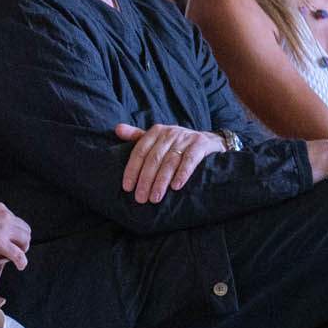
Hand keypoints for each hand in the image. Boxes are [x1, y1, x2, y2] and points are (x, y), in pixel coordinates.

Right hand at [0, 199, 30, 268]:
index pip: (17, 221)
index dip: (15, 232)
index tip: (10, 240)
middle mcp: (5, 216)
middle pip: (25, 230)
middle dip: (22, 241)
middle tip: (15, 249)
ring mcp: (3, 229)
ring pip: (25, 241)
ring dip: (22, 250)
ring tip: (16, 257)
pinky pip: (18, 254)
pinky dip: (22, 262)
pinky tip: (20, 266)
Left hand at [111, 122, 226, 203]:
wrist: (210, 141)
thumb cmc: (178, 144)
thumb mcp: (158, 139)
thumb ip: (138, 136)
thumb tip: (117, 129)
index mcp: (156, 131)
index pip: (140, 151)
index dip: (132, 170)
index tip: (127, 187)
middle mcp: (170, 133)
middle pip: (154, 158)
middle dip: (145, 180)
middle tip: (141, 198)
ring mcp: (186, 137)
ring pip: (170, 161)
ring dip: (161, 181)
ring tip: (155, 198)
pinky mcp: (201, 144)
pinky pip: (190, 160)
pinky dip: (182, 173)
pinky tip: (176, 186)